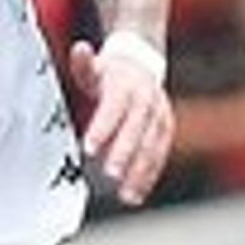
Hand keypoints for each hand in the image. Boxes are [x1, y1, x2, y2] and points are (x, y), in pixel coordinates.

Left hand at [71, 31, 175, 206]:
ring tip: (126, 195)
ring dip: (140, 170)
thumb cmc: (109, 71)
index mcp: (126, 84)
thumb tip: (79, 49)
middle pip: (137, 127)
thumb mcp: (95, 65)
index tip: (89, 148)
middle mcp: (147, 99)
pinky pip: (160, 153)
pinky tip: (136, 194)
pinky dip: (149, 174)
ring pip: (152, 144)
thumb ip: (84, 63)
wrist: (142, 62)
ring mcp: (159, 114)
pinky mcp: (165, 128)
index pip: (114, 106)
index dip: (103, 126)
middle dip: (124, 151)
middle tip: (109, 174)